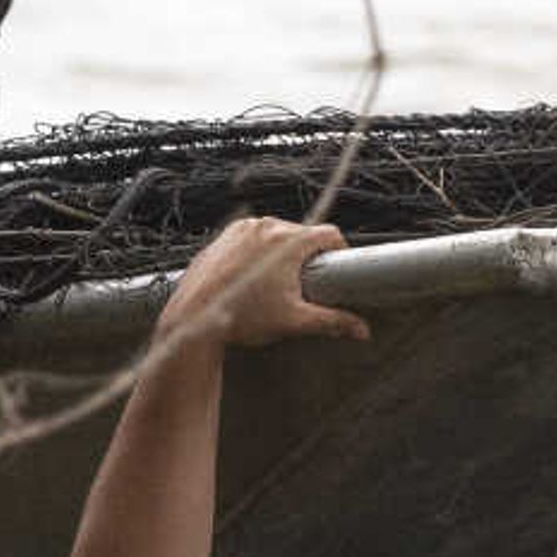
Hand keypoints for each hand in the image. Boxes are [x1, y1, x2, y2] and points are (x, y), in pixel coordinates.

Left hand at [158, 219, 369, 352]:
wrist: (194, 318)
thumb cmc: (243, 319)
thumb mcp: (293, 321)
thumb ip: (332, 322)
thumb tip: (363, 331)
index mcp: (288, 241)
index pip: (328, 233)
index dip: (338, 250)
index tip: (338, 265)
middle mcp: (265, 226)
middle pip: (301, 233)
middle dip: (307, 255)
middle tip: (305, 283)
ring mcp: (241, 228)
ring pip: (275, 234)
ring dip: (282, 252)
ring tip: (276, 283)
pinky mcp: (223, 235)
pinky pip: (251, 237)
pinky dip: (258, 252)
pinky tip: (253, 278)